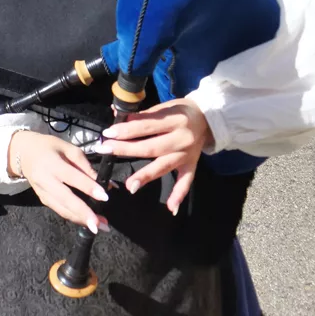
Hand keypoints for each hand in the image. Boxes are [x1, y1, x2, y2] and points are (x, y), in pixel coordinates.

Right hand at [8, 131, 108, 233]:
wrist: (23, 153)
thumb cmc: (50, 147)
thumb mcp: (69, 149)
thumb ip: (86, 166)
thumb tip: (106, 184)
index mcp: (52, 163)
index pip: (72, 177)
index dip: (88, 187)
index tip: (105, 196)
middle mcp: (45, 180)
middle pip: (65, 199)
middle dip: (83, 213)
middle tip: (99, 225)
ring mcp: (42, 192)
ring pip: (62, 210)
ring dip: (80, 220)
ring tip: (99, 227)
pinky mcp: (43, 200)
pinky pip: (59, 210)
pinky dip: (73, 218)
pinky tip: (87, 222)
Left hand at [97, 99, 212, 214]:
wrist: (209, 117)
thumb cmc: (181, 111)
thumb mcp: (164, 107)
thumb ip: (143, 115)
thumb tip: (119, 117)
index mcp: (175, 119)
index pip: (147, 126)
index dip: (127, 129)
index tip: (109, 133)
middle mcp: (182, 138)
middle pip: (151, 147)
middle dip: (126, 149)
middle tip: (106, 150)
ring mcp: (187, 154)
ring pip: (164, 166)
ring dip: (147, 176)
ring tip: (130, 185)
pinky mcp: (192, 165)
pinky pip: (186, 181)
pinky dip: (179, 195)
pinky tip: (171, 208)